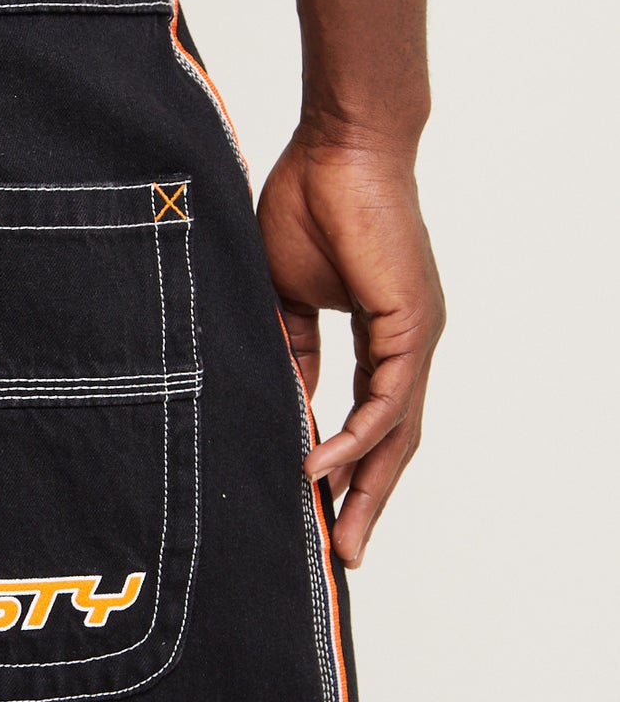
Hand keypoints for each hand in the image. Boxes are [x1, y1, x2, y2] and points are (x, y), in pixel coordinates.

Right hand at [256, 123, 444, 566]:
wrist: (339, 145)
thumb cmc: (308, 202)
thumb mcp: (286, 295)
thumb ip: (292, 349)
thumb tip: (288, 400)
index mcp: (383, 337)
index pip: (370, 421)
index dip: (346, 468)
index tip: (318, 511)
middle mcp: (408, 344)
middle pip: (393, 444)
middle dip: (365, 502)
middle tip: (342, 556)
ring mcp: (416, 336)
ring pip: (397, 433)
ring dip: (366, 489)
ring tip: (339, 537)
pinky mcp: (410, 323)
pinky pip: (386, 401)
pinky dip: (355, 438)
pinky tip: (321, 467)